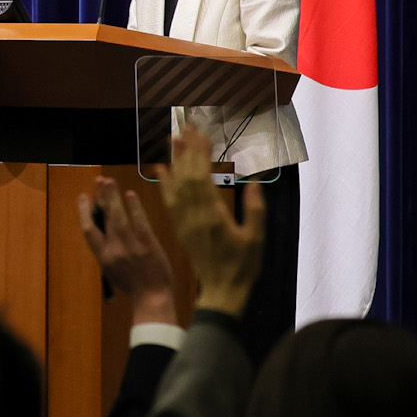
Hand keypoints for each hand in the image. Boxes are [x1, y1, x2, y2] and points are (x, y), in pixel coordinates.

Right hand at [77, 177, 175, 327]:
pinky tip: (130, 194)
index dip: (84, 212)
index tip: (83, 198)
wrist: (152, 296)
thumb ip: (107, 254)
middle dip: (101, 197)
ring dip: (113, 196)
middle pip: (104, 218)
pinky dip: (134, 206)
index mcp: (103, 257)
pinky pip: (139, 221)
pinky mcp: (147, 243)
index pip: (89, 230)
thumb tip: (104, 234)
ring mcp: (130, 245)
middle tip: (99, 180)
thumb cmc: (133, 286)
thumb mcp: (112, 272)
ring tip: (109, 181)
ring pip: (118, 216)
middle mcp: (114, 249)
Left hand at [158, 128, 264, 317]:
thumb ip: (254, 209)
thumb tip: (252, 182)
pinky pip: (169, 202)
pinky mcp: (180, 228)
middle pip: (186, 176)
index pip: (201, 177)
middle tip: (185, 125)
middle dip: (186, 149)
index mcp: (212, 216)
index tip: (201, 132)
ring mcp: (184, 222)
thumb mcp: (256, 238)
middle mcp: (193, 216)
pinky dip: (165, 183)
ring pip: (175, 186)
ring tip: (172, 138)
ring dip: (174, 161)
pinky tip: (161, 169)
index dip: (199, 153)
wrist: (221, 292)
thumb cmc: (243, 266)